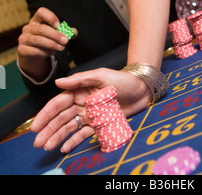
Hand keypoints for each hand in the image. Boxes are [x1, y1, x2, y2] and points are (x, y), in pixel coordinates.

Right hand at [18, 7, 76, 80]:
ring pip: (38, 40)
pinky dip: (45, 52)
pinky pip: (35, 51)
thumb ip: (65, 32)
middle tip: (65, 41)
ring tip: (61, 47)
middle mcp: (28, 27)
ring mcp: (23, 38)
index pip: (41, 12)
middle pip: (42, 29)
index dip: (51, 17)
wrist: (33, 55)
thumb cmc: (46, 40)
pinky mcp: (22, 49)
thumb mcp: (55, 35)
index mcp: (37, 20)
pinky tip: (52, 53)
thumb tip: (74, 32)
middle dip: (55, 35)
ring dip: (52, 44)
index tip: (59, 25)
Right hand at [31, 67, 151, 152]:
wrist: (142, 89)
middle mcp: (81, 103)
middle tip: (37, 142)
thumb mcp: (101, 75)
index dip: (46, 114)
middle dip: (48, 129)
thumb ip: (79, 79)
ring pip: (69, 128)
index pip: (58, 103)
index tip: (36, 126)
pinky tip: (64, 148)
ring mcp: (89, 115)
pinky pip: (83, 134)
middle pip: (61, 118)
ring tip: (46, 147)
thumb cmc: (122, 79)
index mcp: (79, 90)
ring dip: (57, 137)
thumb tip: (58, 82)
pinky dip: (73, 141)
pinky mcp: (99, 124)